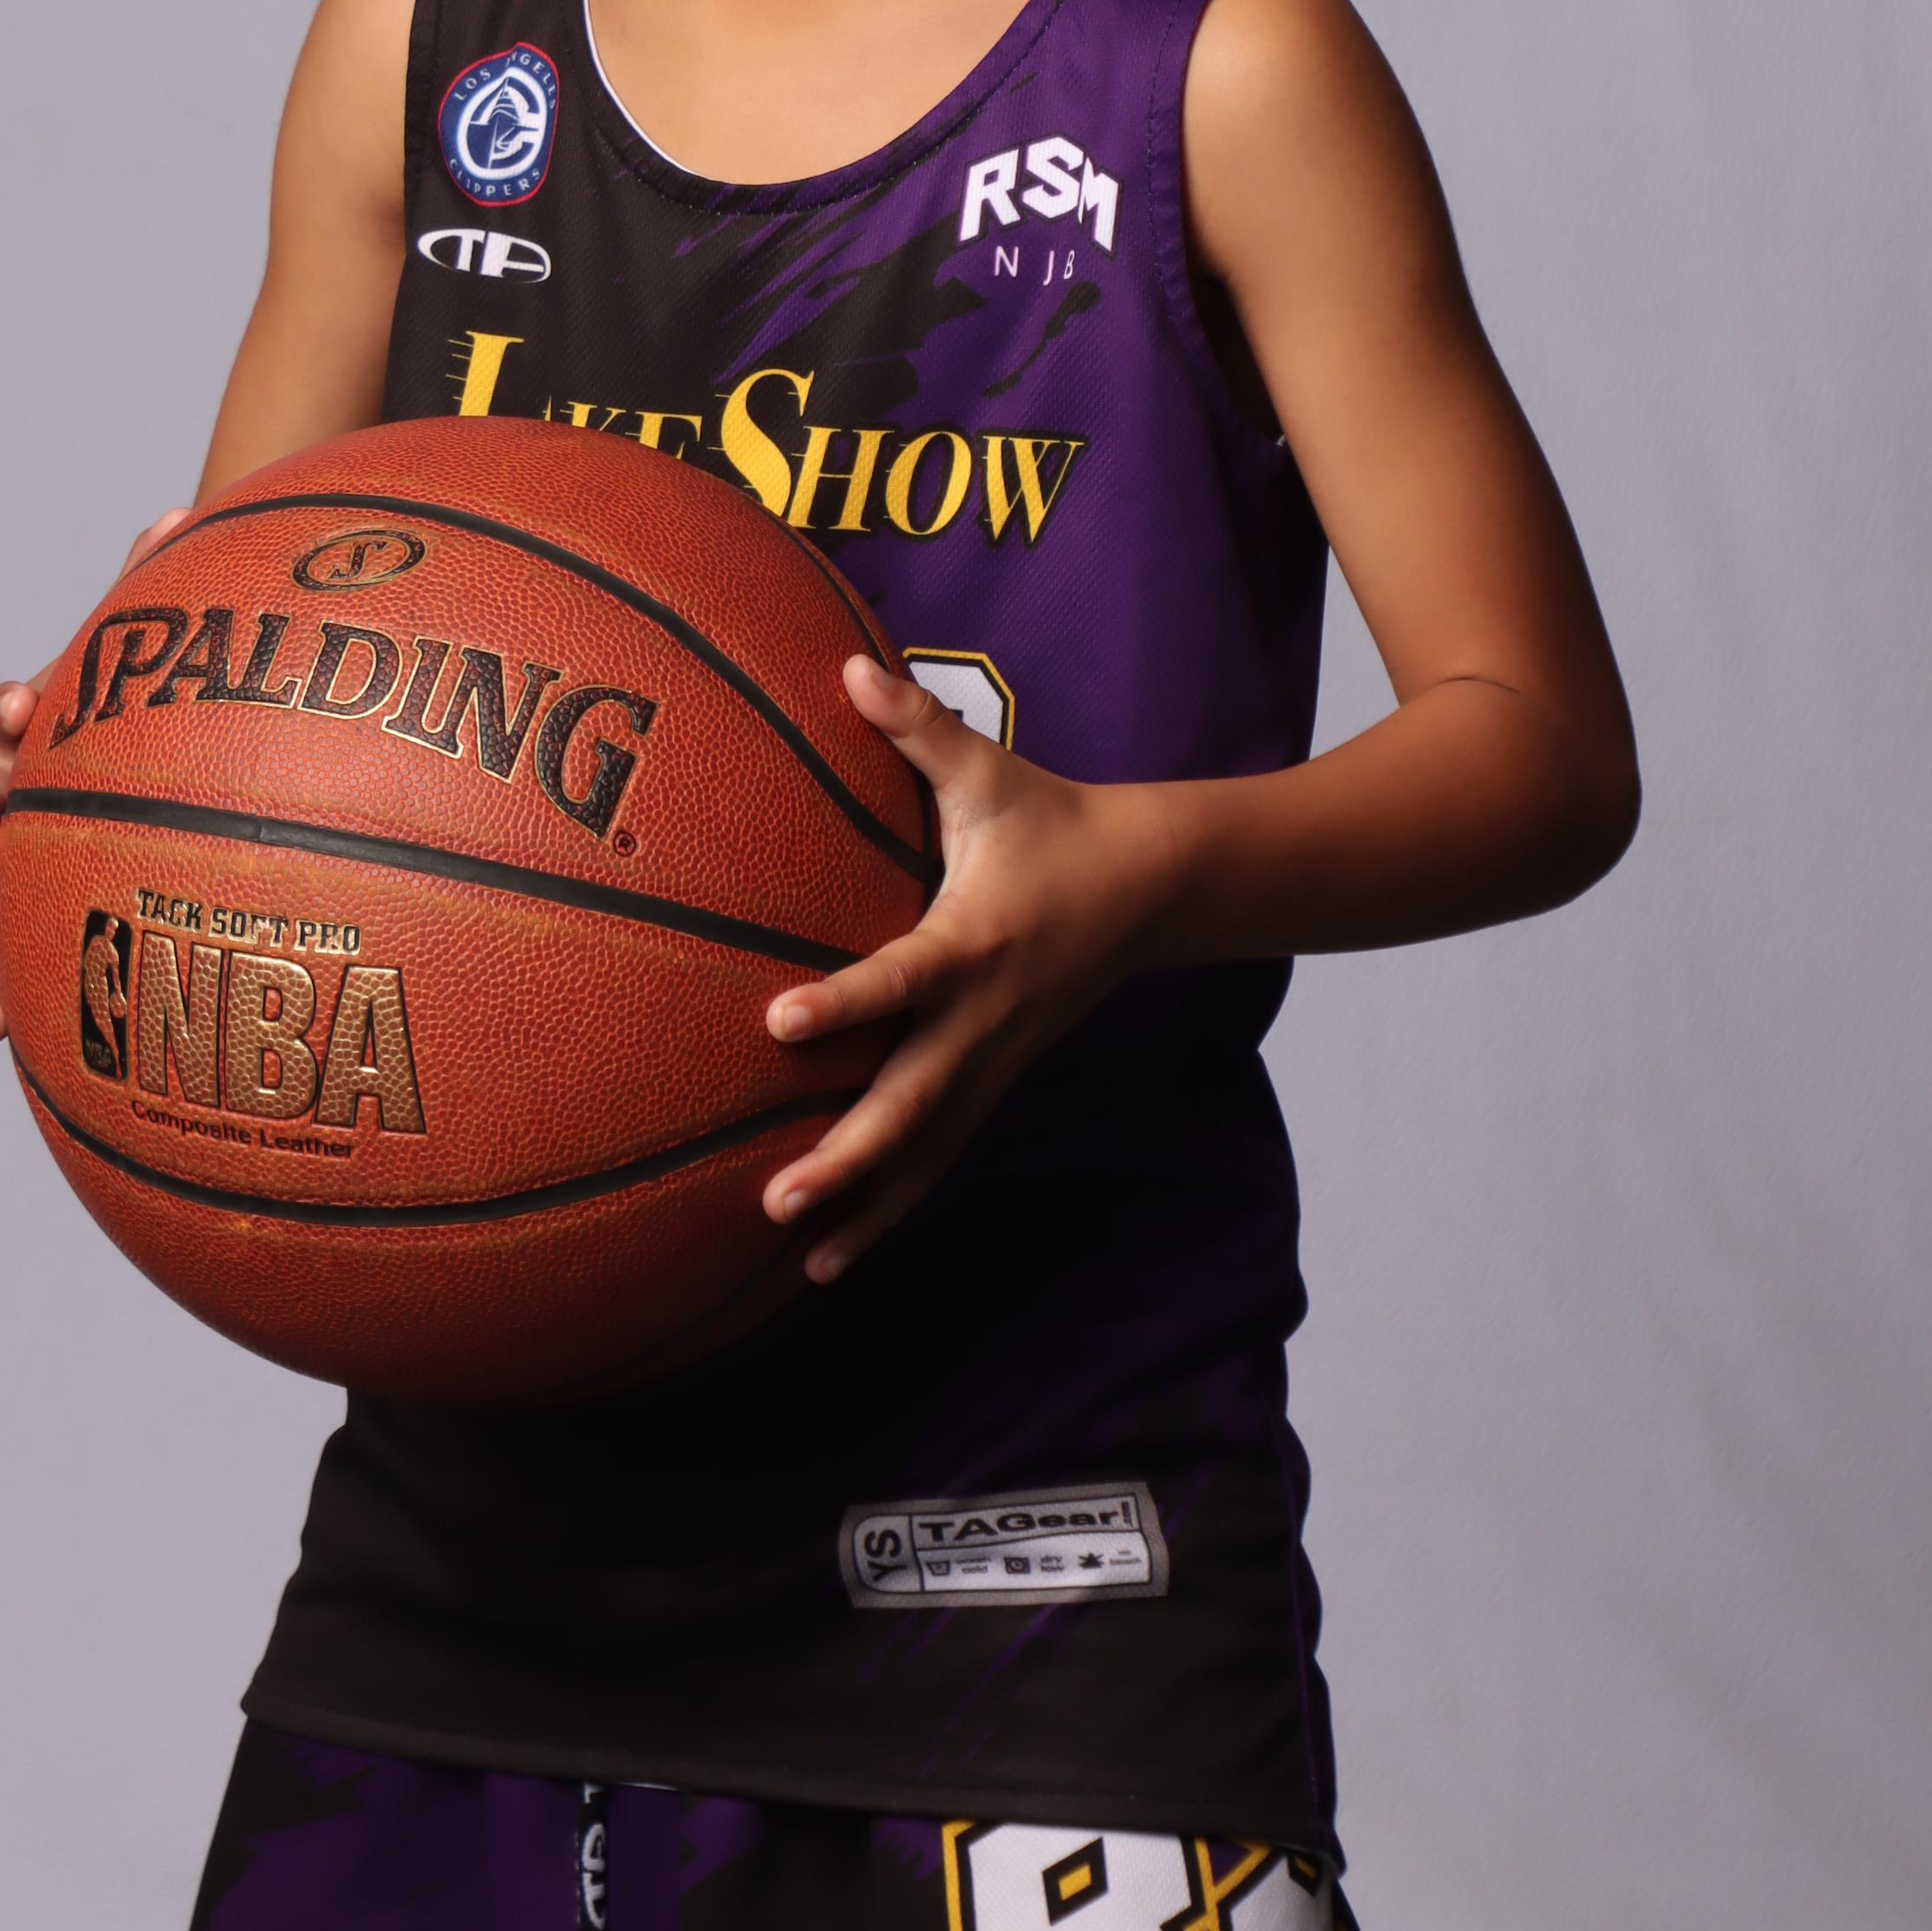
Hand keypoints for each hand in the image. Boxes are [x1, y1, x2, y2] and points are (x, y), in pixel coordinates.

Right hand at [0, 512, 190, 1044]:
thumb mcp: (154, 648)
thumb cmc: (156, 698)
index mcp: (41, 734)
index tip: (18, 709)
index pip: (8, 723)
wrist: (151, 750)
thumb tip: (175, 510)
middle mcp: (21, 797)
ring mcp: (33, 859)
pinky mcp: (55, 909)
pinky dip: (22, 995)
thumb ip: (155, 586)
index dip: (9, 715)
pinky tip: (24, 1049)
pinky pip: (36, 956)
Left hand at [761, 657, 1195, 1279]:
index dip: (847, 1001)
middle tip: (778, 1198)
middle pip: (915, 1102)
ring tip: (805, 1266)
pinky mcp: (998, 1080)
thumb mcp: (989, 771)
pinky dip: (896, 1206)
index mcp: (976, 941)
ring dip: (870, 1208)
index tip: (780, 1022)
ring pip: (930, 1150)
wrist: (1153, 885)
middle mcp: (986, 1017)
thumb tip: (848, 664)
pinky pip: (942, 1153)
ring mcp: (997, 1060)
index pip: (904, 978)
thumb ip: (915, 725)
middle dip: (849, 1156)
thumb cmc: (1055, 820)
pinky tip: (840, 1254)